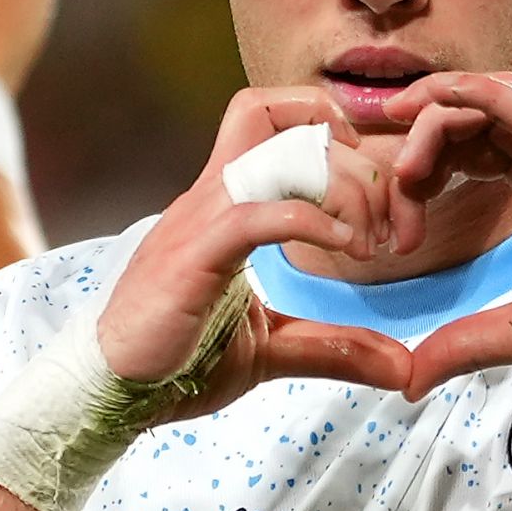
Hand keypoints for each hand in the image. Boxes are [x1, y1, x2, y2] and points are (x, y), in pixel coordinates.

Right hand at [96, 87, 410, 419]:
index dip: (336, 131)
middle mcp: (212, 196)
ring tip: (372, 241)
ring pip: (278, 151)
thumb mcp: (273, 349)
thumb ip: (335, 348)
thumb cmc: (176, 360)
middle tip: (393, 229)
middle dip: (359, 166)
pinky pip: (262, 211)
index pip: (276, 119)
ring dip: (343, 187)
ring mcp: (201, 219)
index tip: (381, 189)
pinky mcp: (195, 253)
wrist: (109, 391)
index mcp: (227, 203)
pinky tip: (347, 249)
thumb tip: (403, 368)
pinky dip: (316, 221)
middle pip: (288, 122)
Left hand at [380, 71, 511, 400]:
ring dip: (433, 120)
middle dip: (421, 144)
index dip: (430, 162)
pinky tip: (428, 102)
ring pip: (489, 103)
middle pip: (476, 119)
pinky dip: (467, 92)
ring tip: (400, 167)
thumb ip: (463, 344)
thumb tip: (409, 379)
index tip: (397, 215)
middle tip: (389, 191)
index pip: (481, 147)